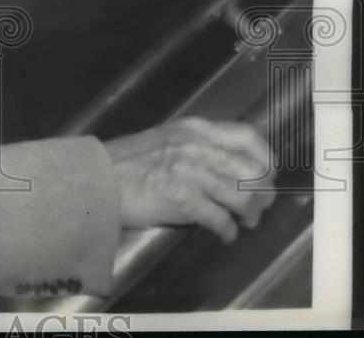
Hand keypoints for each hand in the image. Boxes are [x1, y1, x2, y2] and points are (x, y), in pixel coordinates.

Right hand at [103, 116, 276, 243]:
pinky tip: (224, 234)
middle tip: (259, 207)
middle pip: (253, 171)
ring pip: (243, 197)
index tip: (266, 174)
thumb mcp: (166, 138)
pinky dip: (228, 231)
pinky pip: (221, 220)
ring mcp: (191, 173)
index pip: (249, 137)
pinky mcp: (183, 201)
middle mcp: (198, 147)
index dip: (266, 158)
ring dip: (249, 215)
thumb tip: (230, 163)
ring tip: (244, 222)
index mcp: (195, 129)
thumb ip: (198, 144)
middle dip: (263, 194)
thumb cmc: (128, 160)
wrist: (97, 179)